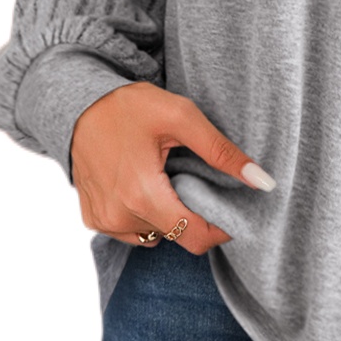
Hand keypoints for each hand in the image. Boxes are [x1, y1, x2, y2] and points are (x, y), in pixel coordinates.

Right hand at [70, 81, 275, 252]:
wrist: (77, 102)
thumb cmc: (129, 106)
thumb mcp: (181, 117)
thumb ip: (222, 151)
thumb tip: (263, 182)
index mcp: (142, 196)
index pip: (195, 238)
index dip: (221, 229)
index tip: (229, 207)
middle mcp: (119, 217)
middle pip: (177, 235)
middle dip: (194, 213)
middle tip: (195, 178)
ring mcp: (103, 221)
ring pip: (156, 235)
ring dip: (169, 214)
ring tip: (166, 178)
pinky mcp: (93, 219)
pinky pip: (132, 231)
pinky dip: (144, 214)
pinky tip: (143, 184)